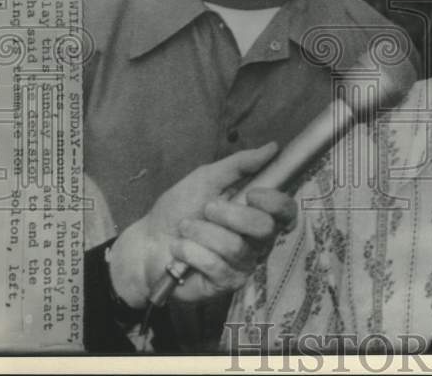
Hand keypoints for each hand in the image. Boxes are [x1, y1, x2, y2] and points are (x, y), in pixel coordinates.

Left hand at [108, 142, 297, 307]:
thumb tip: (273, 147)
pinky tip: (180, 251)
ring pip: (236, 246)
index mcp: (257, 214)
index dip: (275, 202)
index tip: (251, 193)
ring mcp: (242, 264)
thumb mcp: (207, 178)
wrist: (145, 242)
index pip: (286, 211)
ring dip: (203, 232)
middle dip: (230, 215)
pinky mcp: (224, 284)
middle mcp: (256, 241)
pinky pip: (216, 265)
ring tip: (186, 229)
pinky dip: (191, 252)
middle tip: (207, 209)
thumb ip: (240, 164)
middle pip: (265, 228)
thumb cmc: (178, 210)